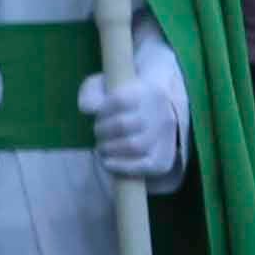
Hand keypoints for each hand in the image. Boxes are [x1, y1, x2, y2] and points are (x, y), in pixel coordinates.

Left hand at [82, 50, 190, 189]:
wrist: (151, 114)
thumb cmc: (121, 100)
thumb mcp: (104, 87)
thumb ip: (92, 93)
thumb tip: (89, 109)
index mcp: (150, 91)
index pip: (119, 100)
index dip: (101, 111)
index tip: (98, 114)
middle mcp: (163, 113)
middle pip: (123, 125)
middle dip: (101, 131)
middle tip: (97, 133)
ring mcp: (166, 137)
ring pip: (134, 146)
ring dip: (108, 149)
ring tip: (102, 147)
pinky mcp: (165, 159)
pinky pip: (144, 166)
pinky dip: (121, 166)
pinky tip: (107, 162)